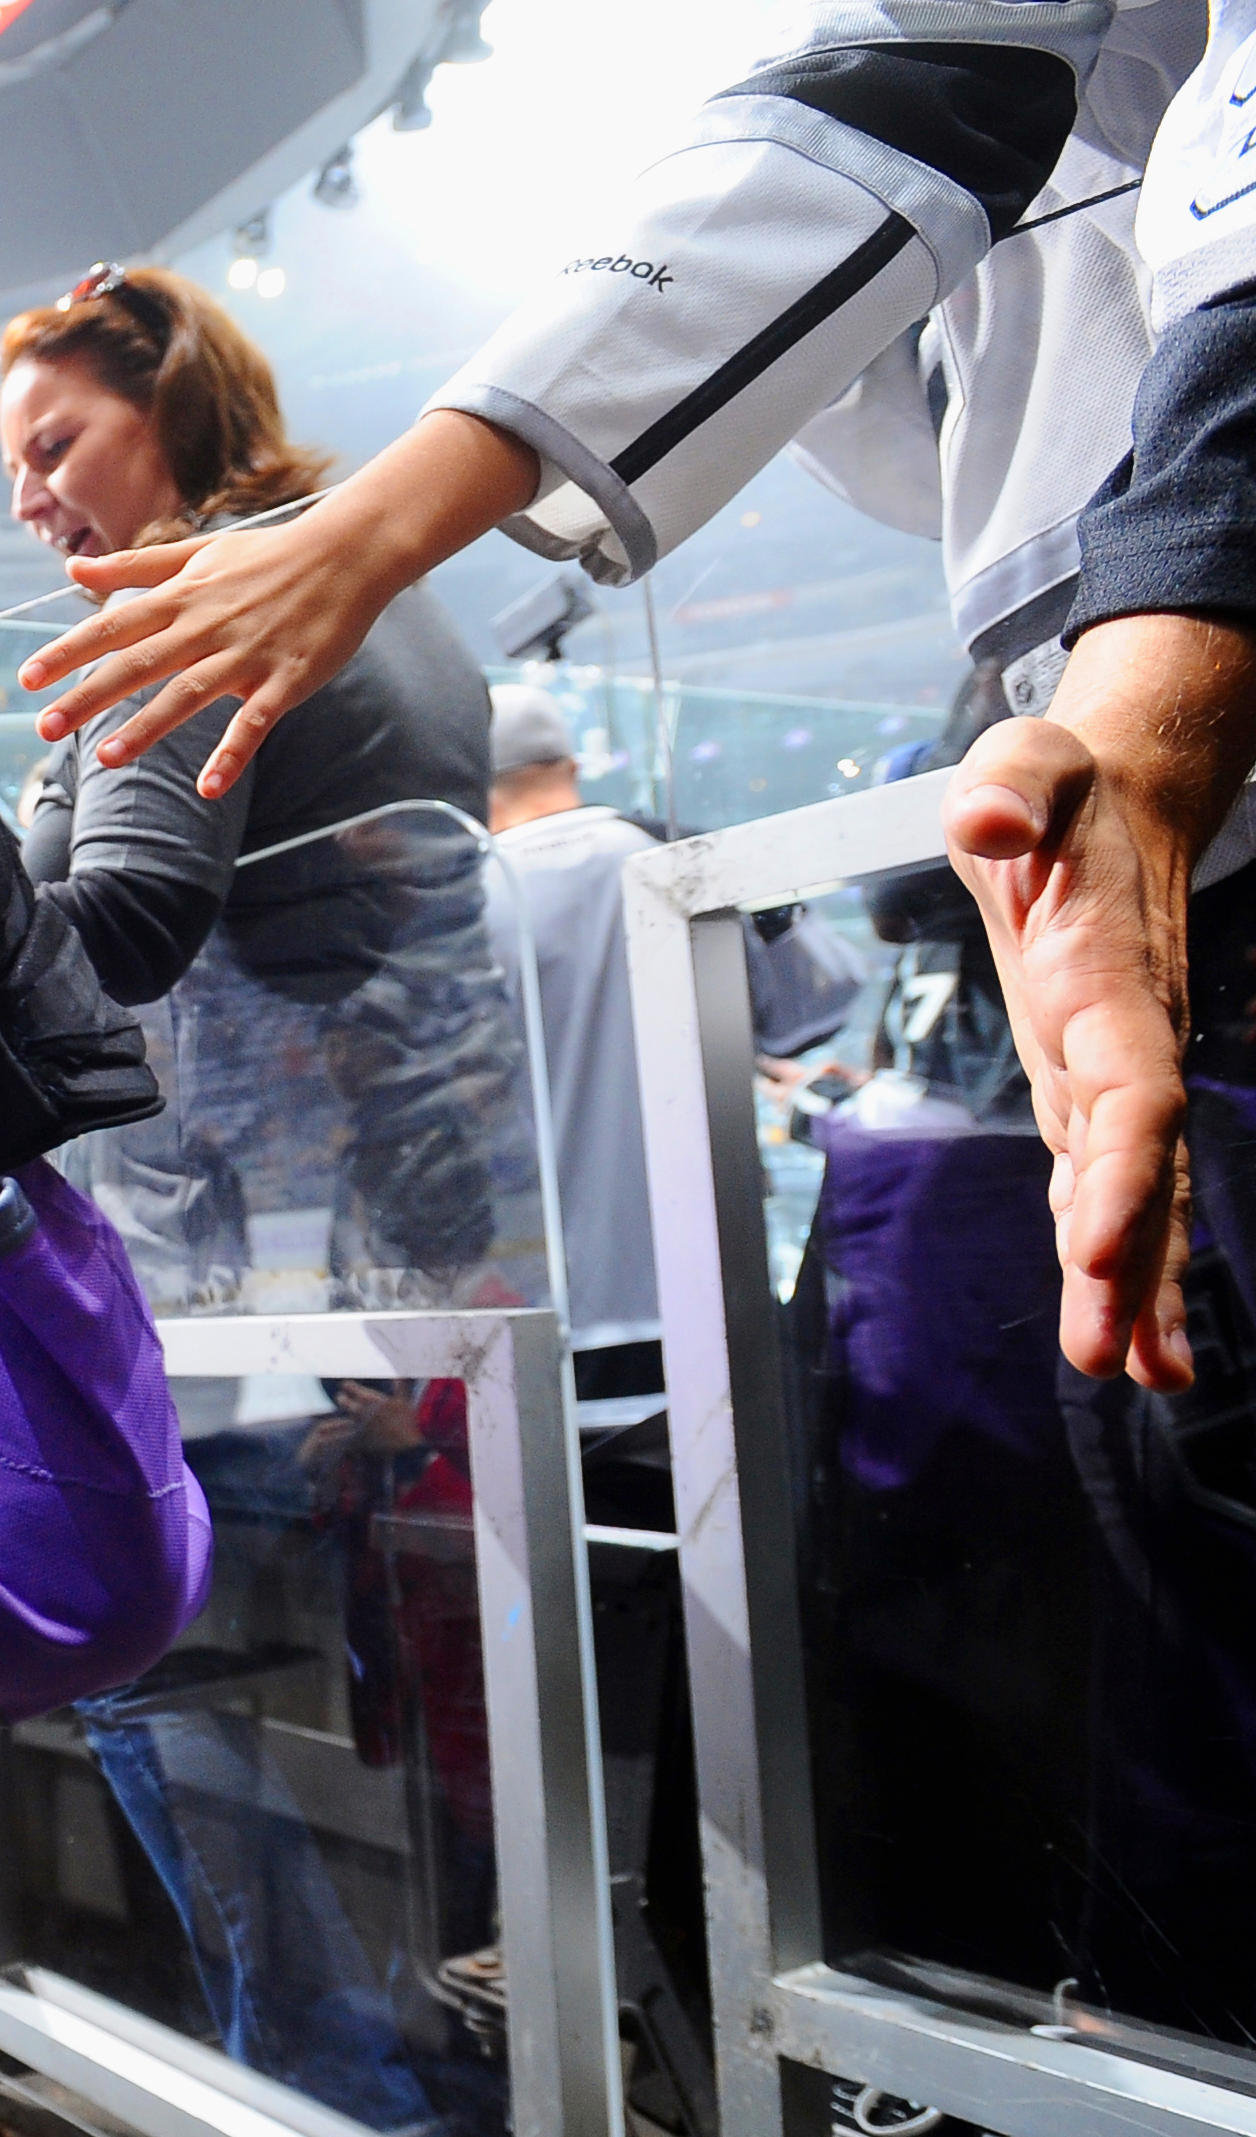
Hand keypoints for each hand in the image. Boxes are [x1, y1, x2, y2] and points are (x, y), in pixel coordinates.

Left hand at [15, 411, 541, 797]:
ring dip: (148, 727)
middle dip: (89, 696)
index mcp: (182, 598)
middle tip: (45, 727)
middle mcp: (206, 626)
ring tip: (106, 758)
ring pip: (188, 693)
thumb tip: (72, 570)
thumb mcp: (198, 554)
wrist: (349, 553)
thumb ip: (133, 568)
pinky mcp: (285, 678)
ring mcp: (246, 654)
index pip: (113, 627)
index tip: (27, 679)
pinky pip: (255, 721)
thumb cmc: (268, 555)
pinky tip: (208, 787)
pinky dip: (233, 753)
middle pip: (137, 663)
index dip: (68, 653)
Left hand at [945, 614, 1255, 1387]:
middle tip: (1126, 1361)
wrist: (1113, 801)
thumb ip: (1015, 786)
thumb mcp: (1029, 762)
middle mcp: (1122, 1039)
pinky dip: (1114, 1251)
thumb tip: (990, 819)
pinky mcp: (1086, 1083)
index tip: (1097, 1245)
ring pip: (1131, 1190)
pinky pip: (1105, 1179)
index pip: (1130, 1090)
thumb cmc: (1062, 788)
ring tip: (1144, 1374)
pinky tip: (1123, 1329)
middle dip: (1134, 1263)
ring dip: (1136, 1282)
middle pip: (1137, 1166)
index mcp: (1109, 981)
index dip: (1124, 1169)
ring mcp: (1110, 1068)